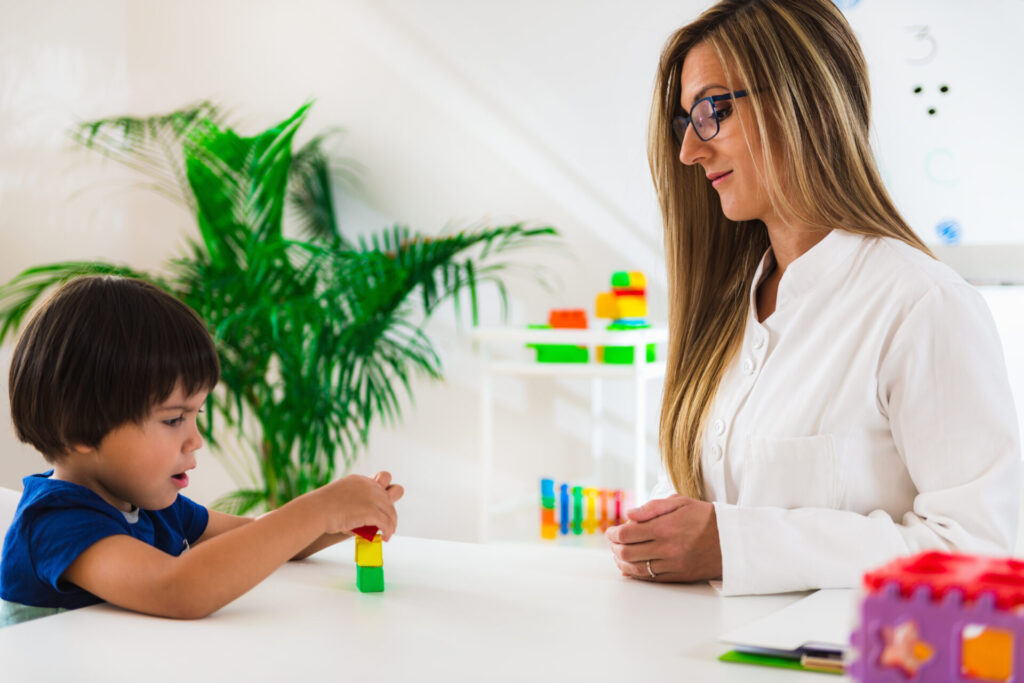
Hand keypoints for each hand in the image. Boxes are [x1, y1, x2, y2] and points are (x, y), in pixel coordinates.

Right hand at [311, 473, 400, 539]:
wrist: (316, 511)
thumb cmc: (323, 508)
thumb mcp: (341, 496)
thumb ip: (355, 501)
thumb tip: (363, 517)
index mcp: (361, 480)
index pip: (384, 479)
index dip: (385, 492)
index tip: (382, 505)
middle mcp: (369, 485)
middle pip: (395, 491)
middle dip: (392, 506)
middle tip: (388, 520)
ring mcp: (371, 497)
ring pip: (391, 510)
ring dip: (392, 522)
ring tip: (388, 533)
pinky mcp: (371, 511)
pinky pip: (386, 522)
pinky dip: (388, 531)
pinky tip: (385, 537)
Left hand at [605, 495, 721, 582]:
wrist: (733, 540)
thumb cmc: (705, 518)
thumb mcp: (680, 502)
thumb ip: (652, 507)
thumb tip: (628, 515)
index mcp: (665, 527)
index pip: (627, 534)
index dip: (613, 533)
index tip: (610, 531)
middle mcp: (667, 548)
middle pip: (627, 552)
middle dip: (614, 547)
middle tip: (613, 542)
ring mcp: (673, 564)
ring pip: (636, 568)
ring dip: (622, 562)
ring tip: (619, 554)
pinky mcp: (678, 577)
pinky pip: (651, 579)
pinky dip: (636, 574)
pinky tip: (630, 568)